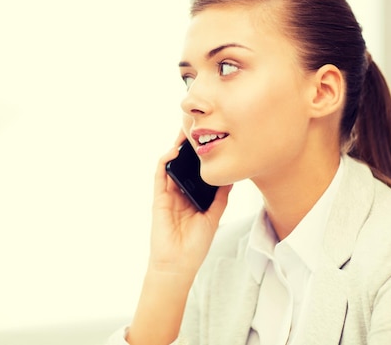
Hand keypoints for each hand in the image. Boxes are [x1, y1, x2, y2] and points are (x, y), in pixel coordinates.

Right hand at [148, 130, 232, 276]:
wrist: (179, 263)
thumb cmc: (195, 244)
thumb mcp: (214, 216)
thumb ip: (220, 196)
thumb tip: (231, 177)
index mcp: (193, 196)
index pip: (197, 170)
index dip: (201, 155)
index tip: (211, 139)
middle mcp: (180, 192)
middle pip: (184, 163)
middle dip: (189, 146)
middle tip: (197, 127)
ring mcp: (168, 194)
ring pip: (171, 164)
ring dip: (176, 148)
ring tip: (185, 132)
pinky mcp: (159, 198)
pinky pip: (160, 176)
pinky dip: (165, 162)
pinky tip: (172, 152)